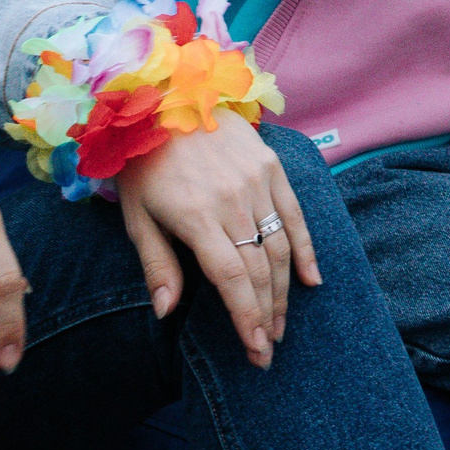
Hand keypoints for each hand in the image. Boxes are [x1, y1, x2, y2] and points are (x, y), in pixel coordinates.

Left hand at [117, 111, 319, 366]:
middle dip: (268, 313)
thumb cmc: (144, 164)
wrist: (167, 99)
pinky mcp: (272, 167)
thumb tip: (166, 313)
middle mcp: (234, 200)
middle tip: (270, 347)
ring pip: (281, 246)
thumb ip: (156, 264)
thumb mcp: (136, 216)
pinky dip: (306, 249)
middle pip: (261, 267)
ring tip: (282, 322)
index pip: (232, 278)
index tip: (256, 349)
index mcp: (197, 216)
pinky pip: (294, 214)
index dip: (246, 317)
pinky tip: (312, 279)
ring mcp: (257, 182)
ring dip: (285, 289)